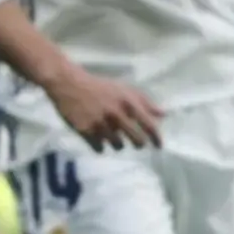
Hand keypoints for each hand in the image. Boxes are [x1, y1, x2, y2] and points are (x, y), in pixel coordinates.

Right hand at [45, 67, 162, 151]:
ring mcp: (100, 124)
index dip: (156, 138)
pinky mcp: (85, 131)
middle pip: (136, 140)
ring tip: (112, 136)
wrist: (69, 85)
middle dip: (138, 144)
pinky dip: (100, 146)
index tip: (159, 146)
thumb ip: (145, 102)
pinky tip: (98, 139)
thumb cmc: (100, 87)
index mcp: (128, 103)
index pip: (149, 125)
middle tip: (136, 143)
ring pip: (117, 145)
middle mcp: (116, 114)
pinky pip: (99, 148)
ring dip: (117, 144)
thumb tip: (163, 115)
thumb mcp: (124, 89)